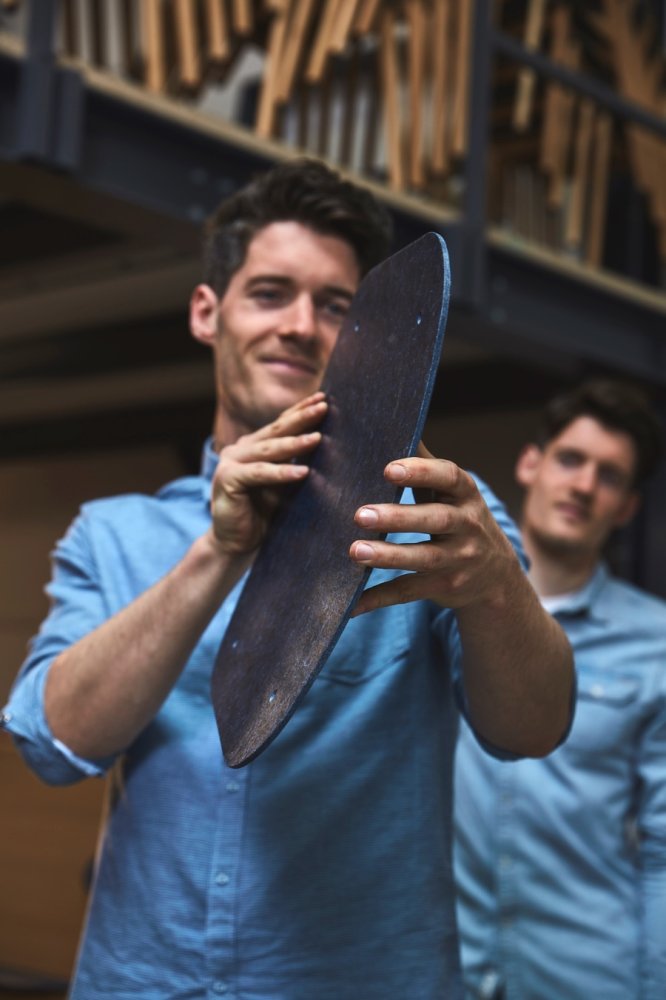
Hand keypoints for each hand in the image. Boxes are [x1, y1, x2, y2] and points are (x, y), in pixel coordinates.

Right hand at [210, 392, 326, 554]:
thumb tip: (328, 444)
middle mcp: (240, 449)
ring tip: (318, 438)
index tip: (324, 398)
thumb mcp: (285, 484)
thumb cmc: (263, 515)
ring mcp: (231, 462)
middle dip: (302, 418)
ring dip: (294, 443)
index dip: (301, 410)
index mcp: (254, 446)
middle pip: (276, 430)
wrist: (235, 544)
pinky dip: (281, 473)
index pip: (281, 424)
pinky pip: (259, 474)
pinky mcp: (227, 480)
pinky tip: (302, 472)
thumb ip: (297, 463)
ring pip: (269, 450)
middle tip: (324, 406)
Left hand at [349, 443, 518, 614]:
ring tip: (354, 551)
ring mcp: (459, 561)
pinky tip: (351, 603)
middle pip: (434, 521)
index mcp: (466, 495)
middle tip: (360, 514)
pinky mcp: (445, 588)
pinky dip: (379, 598)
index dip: (421, 472)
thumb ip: (426, 464)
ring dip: (387, 556)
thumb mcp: (451, 492)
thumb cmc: (459, 519)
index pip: (448, 478)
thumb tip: (398, 422)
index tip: (389, 468)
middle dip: (398, 518)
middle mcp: (468, 527)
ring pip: (422, 559)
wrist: (495, 576)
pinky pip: (409, 592)